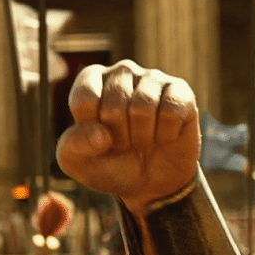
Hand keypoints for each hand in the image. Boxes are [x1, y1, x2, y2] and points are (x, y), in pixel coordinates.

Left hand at [56, 60, 199, 209]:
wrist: (149, 182)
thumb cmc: (108, 164)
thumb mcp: (77, 162)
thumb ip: (73, 145)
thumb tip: (100, 135)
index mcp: (91, 80)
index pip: (84, 100)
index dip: (91, 131)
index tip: (98, 138)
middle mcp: (122, 71)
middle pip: (114, 107)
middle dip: (118, 137)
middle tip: (124, 142)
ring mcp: (153, 78)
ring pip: (143, 108)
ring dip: (142, 137)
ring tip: (142, 139)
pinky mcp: (180, 91)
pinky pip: (171, 112)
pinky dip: (166, 134)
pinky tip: (164, 135)